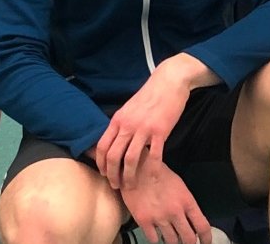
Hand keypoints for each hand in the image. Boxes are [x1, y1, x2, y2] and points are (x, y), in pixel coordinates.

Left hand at [96, 69, 192, 188]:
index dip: (100, 163)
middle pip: (113, 156)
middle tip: (115, 186)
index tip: (104, 174)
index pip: (102, 146)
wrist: (168, 82)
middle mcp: (128, 125)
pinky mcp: (160, 131)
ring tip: (130, 186)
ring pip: (131, 159)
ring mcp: (144, 129)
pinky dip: (151, 169)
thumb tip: (114, 141)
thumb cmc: (149, 95)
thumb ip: (121, 124)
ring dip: (129, 176)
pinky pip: (154, 155)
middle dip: (112, 175)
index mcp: (118, 119)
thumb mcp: (128, 108)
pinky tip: (152, 177)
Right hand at [120, 160, 210, 243]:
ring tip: (171, 237)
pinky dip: (156, 238)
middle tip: (186, 242)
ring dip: (173, 241)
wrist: (137, 168)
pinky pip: (153, 239)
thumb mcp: (180, 187)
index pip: (203, 227)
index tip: (206, 243)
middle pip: (189, 239)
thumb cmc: (160, 174)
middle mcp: (175, 212)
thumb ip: (187, 205)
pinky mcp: (143, 221)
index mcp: (187, 201)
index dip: (207, 239)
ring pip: (172, 241)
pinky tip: (156, 233)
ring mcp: (159, 217)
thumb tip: (191, 222)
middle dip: (189, 243)